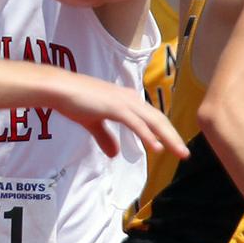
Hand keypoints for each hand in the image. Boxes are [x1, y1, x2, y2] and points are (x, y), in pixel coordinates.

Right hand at [61, 76, 188, 159]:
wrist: (58, 89)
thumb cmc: (73, 101)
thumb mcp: (92, 122)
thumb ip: (105, 137)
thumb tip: (114, 154)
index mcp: (126, 100)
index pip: (152, 118)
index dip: (164, 132)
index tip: (174, 146)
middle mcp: (130, 99)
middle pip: (158, 119)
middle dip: (173, 137)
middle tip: (185, 154)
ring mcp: (123, 102)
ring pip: (152, 121)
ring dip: (168, 137)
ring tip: (179, 152)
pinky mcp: (114, 107)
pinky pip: (136, 123)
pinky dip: (148, 135)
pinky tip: (157, 147)